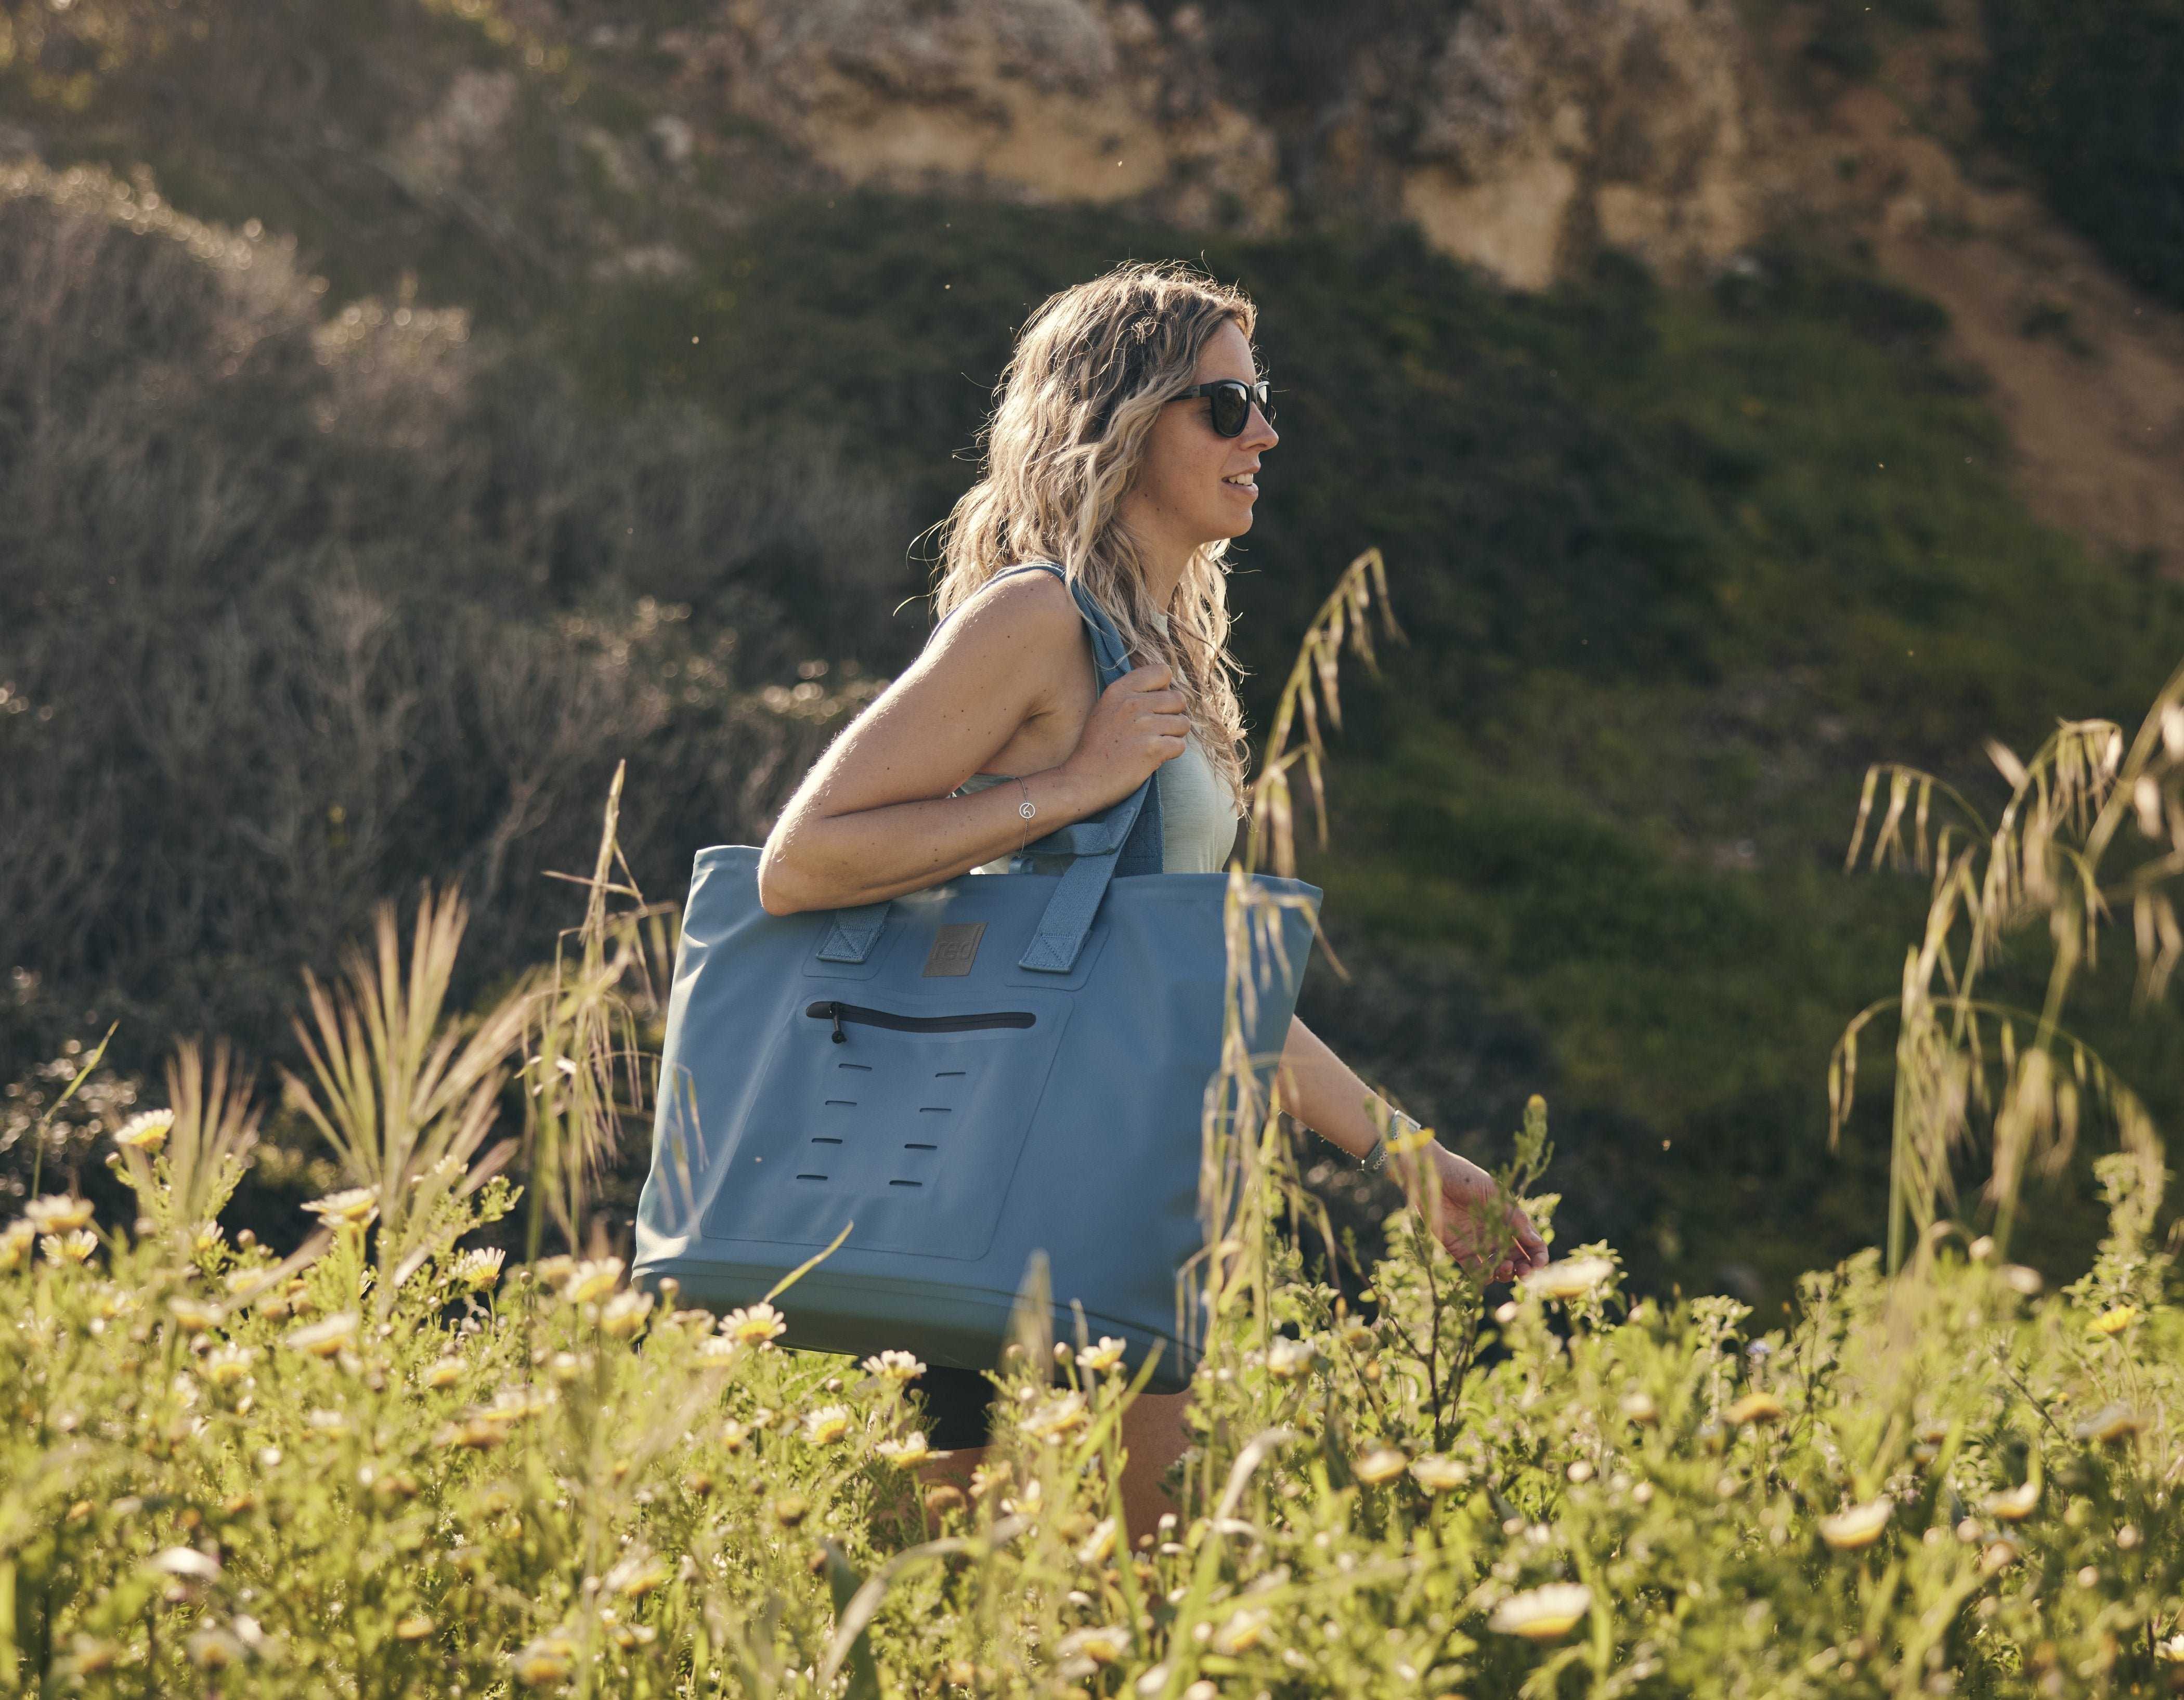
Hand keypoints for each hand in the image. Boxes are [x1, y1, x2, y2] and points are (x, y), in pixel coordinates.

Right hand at [1060, 663, 1189, 809]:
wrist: (1084, 780)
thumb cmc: (1097, 747)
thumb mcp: (1106, 708)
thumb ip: (1132, 694)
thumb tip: (1167, 688)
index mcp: (1120, 690)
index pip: (1162, 671)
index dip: (1164, 689)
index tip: (1154, 705)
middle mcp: (1132, 704)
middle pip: (1179, 699)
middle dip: (1173, 716)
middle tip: (1156, 730)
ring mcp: (1143, 726)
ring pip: (1183, 723)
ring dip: (1173, 736)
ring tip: (1153, 744)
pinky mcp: (1153, 749)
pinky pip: (1180, 745)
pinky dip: (1171, 754)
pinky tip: (1153, 758)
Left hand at [1396, 1143, 1548, 1283]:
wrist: (1431, 1175)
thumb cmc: (1465, 1177)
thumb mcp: (1494, 1194)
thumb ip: (1515, 1218)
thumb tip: (1535, 1242)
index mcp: (1509, 1218)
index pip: (1532, 1243)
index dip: (1538, 1257)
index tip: (1538, 1266)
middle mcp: (1496, 1233)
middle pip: (1518, 1260)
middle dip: (1524, 1270)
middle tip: (1523, 1273)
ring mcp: (1478, 1242)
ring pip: (1498, 1268)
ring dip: (1505, 1274)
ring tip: (1503, 1267)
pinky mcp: (1459, 1249)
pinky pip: (1474, 1270)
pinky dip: (1483, 1277)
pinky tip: (1486, 1273)